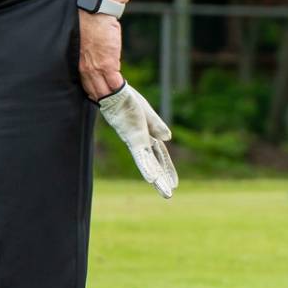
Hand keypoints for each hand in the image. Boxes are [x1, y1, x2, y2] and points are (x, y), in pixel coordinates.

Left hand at [77, 9, 123, 98]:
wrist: (93, 14)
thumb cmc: (88, 25)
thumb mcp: (83, 45)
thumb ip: (89, 58)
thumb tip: (99, 64)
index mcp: (78, 65)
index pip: (86, 87)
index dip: (94, 95)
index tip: (100, 100)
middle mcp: (86, 70)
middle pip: (95, 93)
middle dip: (103, 101)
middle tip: (111, 107)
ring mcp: (97, 69)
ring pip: (105, 91)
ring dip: (113, 99)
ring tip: (120, 104)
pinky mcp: (109, 64)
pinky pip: (116, 84)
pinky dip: (120, 90)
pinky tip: (125, 94)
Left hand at [98, 81, 177, 197]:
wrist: (113, 91)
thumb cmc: (127, 100)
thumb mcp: (147, 114)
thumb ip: (157, 126)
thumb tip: (167, 138)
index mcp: (146, 136)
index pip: (159, 157)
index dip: (167, 169)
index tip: (175, 184)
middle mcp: (140, 142)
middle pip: (154, 163)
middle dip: (161, 180)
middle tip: (168, 196)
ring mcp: (135, 141)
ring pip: (148, 163)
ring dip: (156, 178)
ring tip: (164, 192)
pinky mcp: (132, 138)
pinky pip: (141, 155)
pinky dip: (147, 167)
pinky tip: (150, 179)